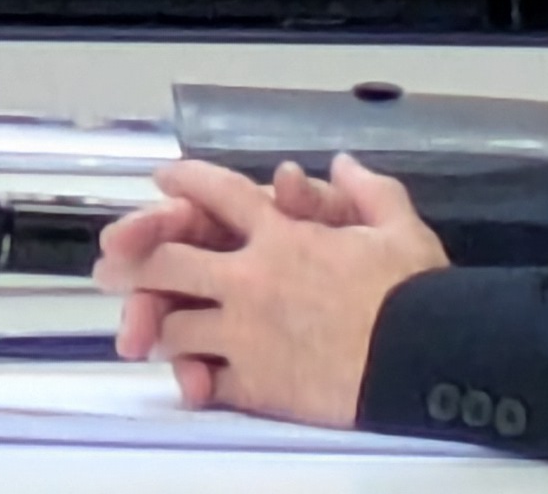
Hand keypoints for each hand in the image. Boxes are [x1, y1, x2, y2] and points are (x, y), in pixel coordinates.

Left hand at [106, 155, 444, 422]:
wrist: (432, 363)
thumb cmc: (420, 297)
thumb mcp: (402, 230)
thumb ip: (369, 192)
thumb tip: (345, 164)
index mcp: (280, 235)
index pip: (215, 192)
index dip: (185, 182)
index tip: (165, 179)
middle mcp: (250, 278)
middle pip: (167, 258)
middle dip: (137, 257)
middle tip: (115, 262)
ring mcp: (247, 332)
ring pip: (176, 324)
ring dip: (160, 323)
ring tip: (145, 327)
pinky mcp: (259, 383)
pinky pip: (208, 379)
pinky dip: (194, 379)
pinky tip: (188, 379)